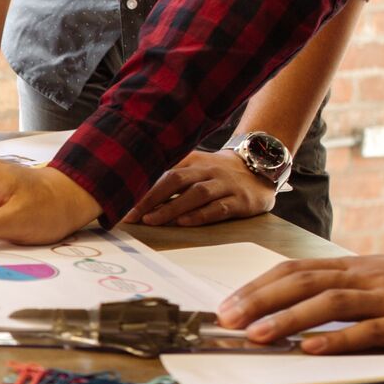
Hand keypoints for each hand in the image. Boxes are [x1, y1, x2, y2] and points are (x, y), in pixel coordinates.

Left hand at [125, 148, 276, 226]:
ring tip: (152, 220)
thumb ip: (171, 178)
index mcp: (193, 161)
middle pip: (176, 180)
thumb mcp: (196, 168)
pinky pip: (219, 207)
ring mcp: (225, 185)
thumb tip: (135, 196)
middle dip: (151, 198)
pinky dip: (201, 215)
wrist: (262, 167)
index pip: (164, 172)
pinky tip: (184, 222)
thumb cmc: (218, 173)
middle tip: (133, 215)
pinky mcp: (241, 201)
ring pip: (196, 194)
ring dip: (172, 207)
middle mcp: (208, 170)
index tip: (122, 204)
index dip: (142, 188)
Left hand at [219, 255, 383, 352]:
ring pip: (332, 303)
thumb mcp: (382, 282)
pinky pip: (373, 329)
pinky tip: (313, 350)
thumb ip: (344, 291)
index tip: (228, 305)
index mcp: (356, 268)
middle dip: (261, 300)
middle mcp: (368, 277)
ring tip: (257, 335)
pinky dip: (340, 339)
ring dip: (290, 319)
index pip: (296, 270)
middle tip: (227, 320)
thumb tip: (294, 308)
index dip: (259, 286)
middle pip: (304, 282)